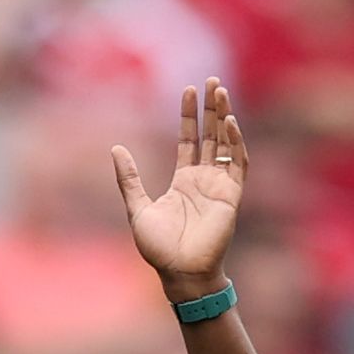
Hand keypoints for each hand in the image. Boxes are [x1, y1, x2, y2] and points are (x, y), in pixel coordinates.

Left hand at [113, 79, 248, 295]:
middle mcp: (204, 179)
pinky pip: (237, 164)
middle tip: (211, 81)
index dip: (189, 116)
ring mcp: (220, 186)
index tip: (187, 90)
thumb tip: (115, 148)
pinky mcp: (231, 196)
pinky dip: (236, 144)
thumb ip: (128, 179)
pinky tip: (230, 123)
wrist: (179, 273)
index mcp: (184, 180)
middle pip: (210, 135)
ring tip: (220, 92)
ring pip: (226, 143)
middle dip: (211, 108)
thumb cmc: (158, 248)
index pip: (190, 140)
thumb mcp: (137, 207)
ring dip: (225, 117)